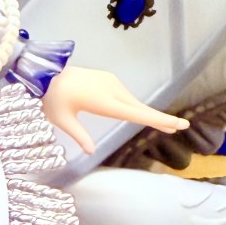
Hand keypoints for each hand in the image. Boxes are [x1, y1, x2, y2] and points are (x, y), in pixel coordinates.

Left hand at [41, 65, 188, 155]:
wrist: (45, 72)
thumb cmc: (51, 98)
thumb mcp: (62, 120)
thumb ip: (79, 135)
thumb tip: (91, 152)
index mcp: (102, 101)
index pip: (136, 114)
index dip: (158, 120)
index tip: (178, 124)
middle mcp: (111, 89)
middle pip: (140, 108)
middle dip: (159, 118)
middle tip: (180, 127)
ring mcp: (111, 81)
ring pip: (133, 101)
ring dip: (146, 112)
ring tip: (165, 124)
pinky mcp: (108, 78)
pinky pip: (125, 95)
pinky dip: (135, 105)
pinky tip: (139, 113)